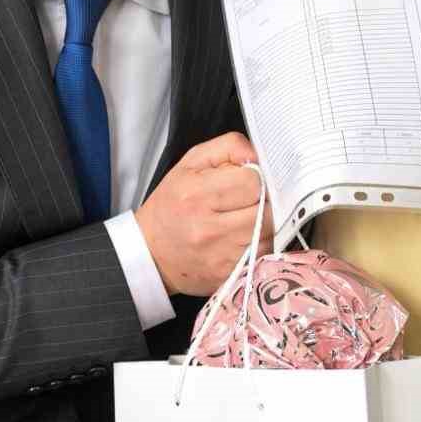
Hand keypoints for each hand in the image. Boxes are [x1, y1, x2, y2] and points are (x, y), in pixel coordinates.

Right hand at [135, 132, 271, 296]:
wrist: (151, 252)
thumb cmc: (172, 203)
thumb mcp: (191, 162)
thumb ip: (228, 147)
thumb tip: (258, 156)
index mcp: (198, 193)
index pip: (253, 181)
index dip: (256, 177)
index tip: (248, 180)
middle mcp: (209, 227)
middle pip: (266, 209)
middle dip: (265, 200)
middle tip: (250, 200)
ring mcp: (221, 255)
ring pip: (270, 232)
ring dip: (266, 223)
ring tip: (246, 217)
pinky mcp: (229, 274)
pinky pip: (264, 254)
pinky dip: (261, 244)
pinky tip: (244, 237)